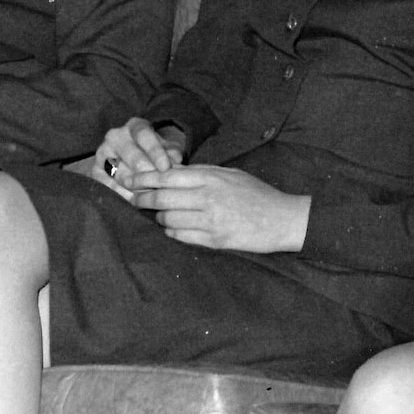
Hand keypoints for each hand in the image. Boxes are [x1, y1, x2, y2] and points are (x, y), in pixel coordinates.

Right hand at [93, 117, 185, 197]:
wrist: (131, 161)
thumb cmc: (156, 154)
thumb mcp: (167, 149)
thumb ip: (172, 153)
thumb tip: (175, 160)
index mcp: (135, 126)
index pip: (144, 135)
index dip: (156, 151)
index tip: (166, 168)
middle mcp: (116, 136)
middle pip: (134, 158)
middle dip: (150, 175)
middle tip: (162, 189)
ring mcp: (103, 152)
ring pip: (122, 175)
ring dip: (138, 189)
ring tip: (152, 198)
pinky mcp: (95, 170)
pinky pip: (109, 186)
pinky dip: (123, 195)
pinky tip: (135, 202)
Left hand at [127, 165, 310, 252]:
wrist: (283, 219)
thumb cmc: (257, 194)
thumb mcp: (230, 174)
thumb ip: (202, 173)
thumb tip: (171, 172)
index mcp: (211, 178)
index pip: (167, 176)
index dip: (144, 179)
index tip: (130, 180)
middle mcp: (208, 198)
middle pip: (162, 199)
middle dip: (142, 199)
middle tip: (133, 199)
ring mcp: (211, 221)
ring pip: (168, 219)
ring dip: (158, 217)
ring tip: (158, 214)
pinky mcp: (215, 241)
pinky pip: (181, 236)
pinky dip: (172, 231)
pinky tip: (173, 227)